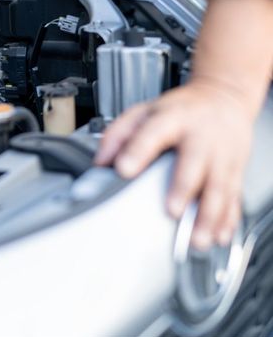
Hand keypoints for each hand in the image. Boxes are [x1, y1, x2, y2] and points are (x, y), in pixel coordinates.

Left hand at [95, 80, 254, 249]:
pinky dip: (228, 220)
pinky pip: (234, 198)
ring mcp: (222, 154)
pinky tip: (219, 236)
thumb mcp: (145, 110)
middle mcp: (200, 136)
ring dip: (209, 215)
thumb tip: (100, 161)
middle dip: (182, 188)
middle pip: (193, 162)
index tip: (123, 169)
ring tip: (196, 238)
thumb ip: (119, 133)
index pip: (153, 132)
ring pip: (219, 186)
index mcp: (173, 118)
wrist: (223, 98)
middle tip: (170, 211)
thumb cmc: (181, 109)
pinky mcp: (235, 171)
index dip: (138, 150)